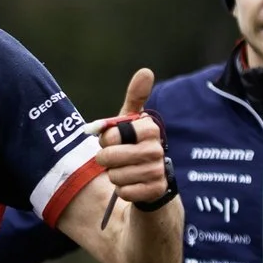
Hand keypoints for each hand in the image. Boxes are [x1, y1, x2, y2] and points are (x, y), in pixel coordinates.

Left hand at [94, 69, 172, 209]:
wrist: (149, 179)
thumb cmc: (133, 145)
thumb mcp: (130, 122)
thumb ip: (134, 98)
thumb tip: (146, 71)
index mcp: (149, 128)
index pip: (112, 135)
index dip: (106, 140)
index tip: (112, 140)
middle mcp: (156, 148)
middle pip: (110, 157)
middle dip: (105, 159)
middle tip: (113, 158)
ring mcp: (157, 170)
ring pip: (115, 176)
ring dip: (114, 175)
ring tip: (125, 170)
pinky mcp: (155, 190)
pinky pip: (124, 192)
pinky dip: (122, 190)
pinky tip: (132, 184)